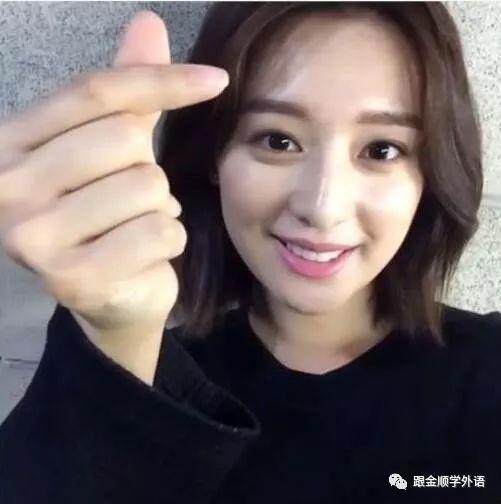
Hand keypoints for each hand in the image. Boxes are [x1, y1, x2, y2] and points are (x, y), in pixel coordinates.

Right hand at [0, 11, 228, 382]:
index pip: (98, 92)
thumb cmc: (108, 217)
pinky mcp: (73, 279)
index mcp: (9, 143)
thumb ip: (128, 93)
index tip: (216, 80)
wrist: (108, 296)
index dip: (163, 80)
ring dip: (160, 207)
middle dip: (148, 169)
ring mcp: (34, 238)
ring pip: (148, 187)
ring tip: (134, 227)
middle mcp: (7, 187)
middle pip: (126, 141)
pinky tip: (144, 254)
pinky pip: (160, 232)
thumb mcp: (112, 151)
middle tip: (130, 198)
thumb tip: (147, 21)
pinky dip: (169, 240)